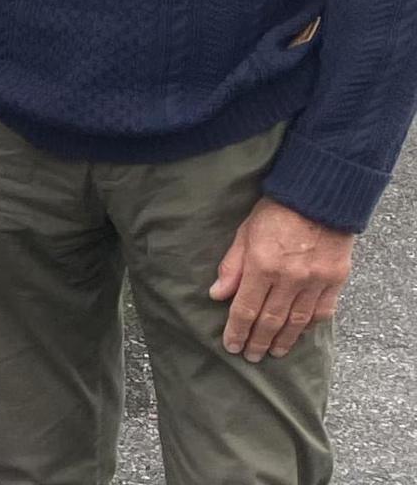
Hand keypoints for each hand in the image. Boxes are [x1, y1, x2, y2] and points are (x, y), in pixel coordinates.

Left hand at [209, 198, 352, 361]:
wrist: (320, 197)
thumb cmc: (276, 211)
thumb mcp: (245, 233)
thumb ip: (232, 265)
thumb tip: (217, 294)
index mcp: (263, 265)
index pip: (246, 308)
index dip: (237, 330)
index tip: (231, 346)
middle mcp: (290, 278)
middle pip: (271, 320)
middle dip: (258, 341)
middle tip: (251, 356)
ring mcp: (315, 281)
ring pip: (297, 321)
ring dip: (283, 340)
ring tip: (273, 352)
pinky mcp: (336, 280)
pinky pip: (323, 311)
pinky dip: (310, 326)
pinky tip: (299, 334)